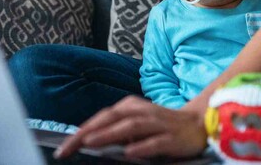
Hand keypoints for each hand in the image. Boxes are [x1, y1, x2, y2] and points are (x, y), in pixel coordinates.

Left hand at [55, 96, 206, 159]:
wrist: (197, 124)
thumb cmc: (160, 125)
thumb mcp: (135, 124)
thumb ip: (115, 130)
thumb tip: (88, 141)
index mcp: (129, 107)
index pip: (101, 118)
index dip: (81, 131)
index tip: (63, 147)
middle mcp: (141, 111)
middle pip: (110, 119)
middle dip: (87, 132)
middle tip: (67, 147)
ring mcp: (157, 123)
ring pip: (130, 126)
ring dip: (109, 134)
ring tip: (90, 143)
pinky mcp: (171, 137)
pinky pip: (155, 142)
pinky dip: (141, 146)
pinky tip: (129, 152)